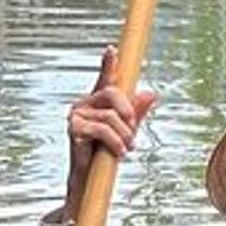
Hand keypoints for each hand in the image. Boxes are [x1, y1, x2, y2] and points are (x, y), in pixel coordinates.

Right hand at [65, 46, 157, 209]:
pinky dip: (115, 142)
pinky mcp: (73, 128)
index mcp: (99, 101)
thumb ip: (138, 111)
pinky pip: (102, 129)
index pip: (105, 79)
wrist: (93, 176)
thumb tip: (152, 93)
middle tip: (134, 129)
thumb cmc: (108, 150)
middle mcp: (85, 103)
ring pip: (110, 116)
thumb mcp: (128, 129)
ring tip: (127, 148)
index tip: (113, 49)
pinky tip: (119, 152)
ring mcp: (77, 114)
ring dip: (124, 134)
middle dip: (128, 110)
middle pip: (112, 93)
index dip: (109, 64)